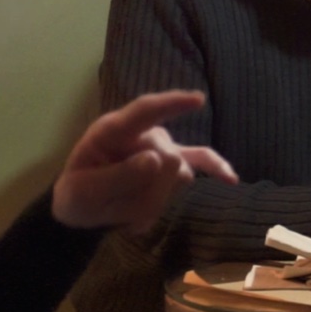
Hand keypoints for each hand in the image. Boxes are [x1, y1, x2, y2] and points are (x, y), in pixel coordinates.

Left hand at [51, 90, 237, 233]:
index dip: (171, 104)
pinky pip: (202, 162)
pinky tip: (232, 180)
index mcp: (113, 131)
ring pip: (179, 174)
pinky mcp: (176, 164)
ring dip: (155, 201)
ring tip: (126, 211)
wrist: (85, 209)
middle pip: (166, 158)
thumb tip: (158, 160)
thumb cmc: (79, 196)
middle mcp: (143, 134)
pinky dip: (217, 170)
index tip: (198, 100)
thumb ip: (116, 178)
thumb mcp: (82, 195)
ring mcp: (163, 148)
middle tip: (113, 205)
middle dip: (147, 190)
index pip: (144, 111)